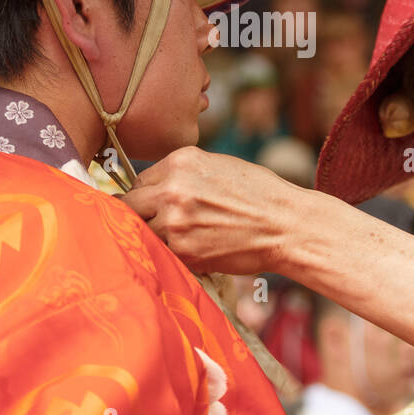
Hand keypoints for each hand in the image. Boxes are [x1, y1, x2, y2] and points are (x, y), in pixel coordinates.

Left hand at [121, 147, 302, 274]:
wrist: (284, 224)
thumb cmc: (258, 194)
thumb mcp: (217, 166)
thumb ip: (183, 174)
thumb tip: (155, 188)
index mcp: (181, 161)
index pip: (140, 180)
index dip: (145, 195)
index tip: (152, 207)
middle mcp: (173, 188)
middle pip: (129, 204)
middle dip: (138, 215)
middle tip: (151, 225)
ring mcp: (175, 220)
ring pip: (140, 231)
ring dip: (151, 237)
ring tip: (174, 240)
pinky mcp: (183, 250)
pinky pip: (159, 251)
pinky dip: (167, 254)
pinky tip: (187, 251)